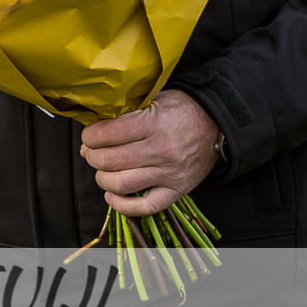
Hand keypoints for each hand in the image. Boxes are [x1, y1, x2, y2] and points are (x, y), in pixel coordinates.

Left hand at [81, 89, 220, 215]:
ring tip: (102, 170)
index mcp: (153, 124)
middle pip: (110, 161)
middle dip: (93, 157)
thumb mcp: (152, 99)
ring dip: (103, 179)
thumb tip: (92, 137)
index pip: (107, 135)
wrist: (217, 124)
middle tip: (92, 152)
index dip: (90, 137)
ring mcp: (169, 173)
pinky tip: (112, 195)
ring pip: (122, 184)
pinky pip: (146, 207)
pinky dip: (123, 206)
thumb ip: (124, 114)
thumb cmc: (181, 109)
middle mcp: (160, 150)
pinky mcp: (177, 190)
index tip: (89, 136)